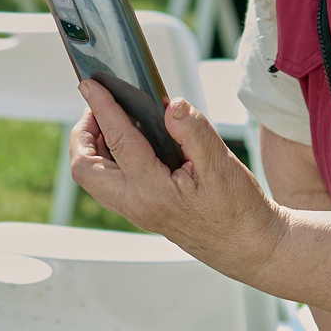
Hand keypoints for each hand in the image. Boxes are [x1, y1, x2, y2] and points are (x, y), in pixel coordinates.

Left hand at [69, 80, 282, 281]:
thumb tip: (172, 105)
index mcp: (154, 192)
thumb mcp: (222, 164)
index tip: (90, 84)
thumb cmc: (239, 209)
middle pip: (84, 168)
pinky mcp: (140, 212)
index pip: (118, 141)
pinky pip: (108, 185)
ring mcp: (136, 211)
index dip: (102, 107)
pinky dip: (106, 160)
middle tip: (98, 108)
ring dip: (92, 148)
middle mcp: (137, 205)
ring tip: (110, 121)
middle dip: (82, 133)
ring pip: (92, 180)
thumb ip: (194, 131)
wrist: (248, 246)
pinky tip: (128, 143)